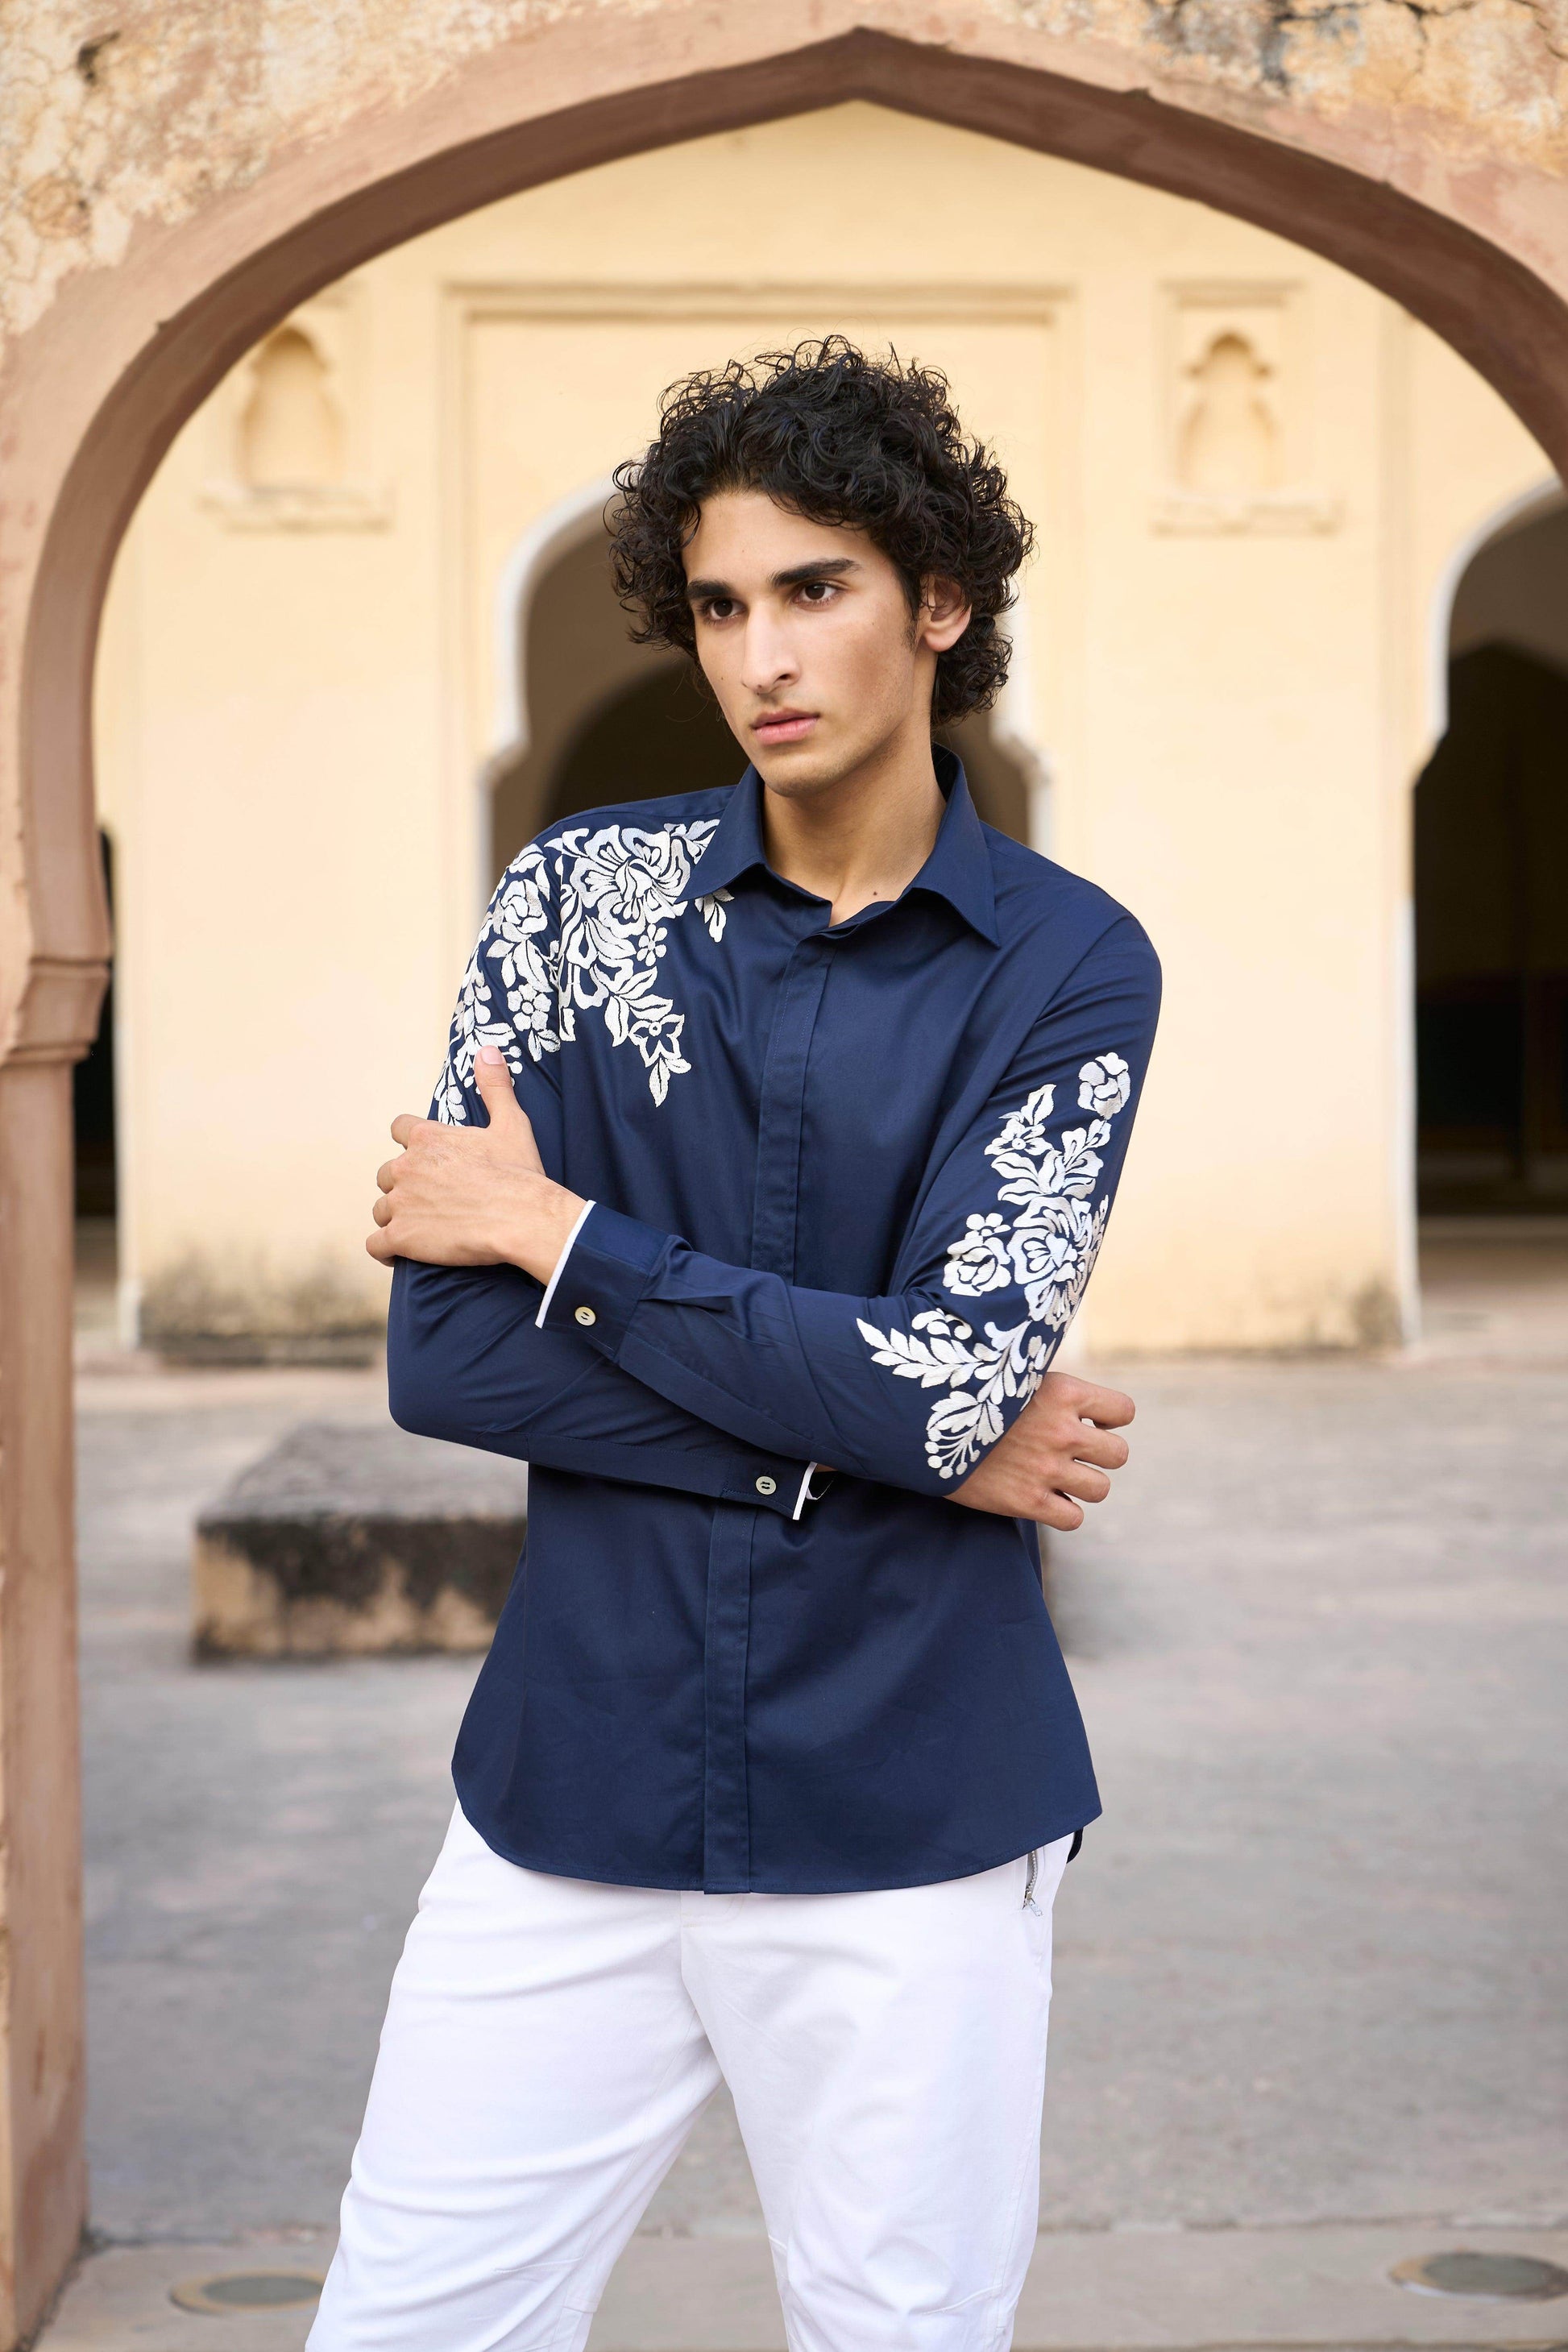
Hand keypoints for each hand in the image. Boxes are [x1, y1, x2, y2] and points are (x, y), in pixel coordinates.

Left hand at [366, 1044, 585, 1280]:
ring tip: (422, 1229)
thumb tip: (488, 1050)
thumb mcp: (512, 1123)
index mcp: (428, 1138)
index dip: (409, 1143)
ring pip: (381, 1210)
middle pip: (386, 1174)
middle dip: (403, 1186)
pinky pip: (376, 1245)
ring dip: (396, 1218)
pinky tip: (400, 1253)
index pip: (398, 1130)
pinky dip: (386, 1250)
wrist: (522, 1219)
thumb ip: (495, 1086)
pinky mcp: (401, 1237)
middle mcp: (406, 1167)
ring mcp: (400, 1203)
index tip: (424, 1158)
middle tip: (431, 1200)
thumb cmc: (519, 1173)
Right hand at [951, 1371, 1132, 1527]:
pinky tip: (1043, 1497)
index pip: (1123, 1411)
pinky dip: (1063, 1512)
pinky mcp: (1028, 1502)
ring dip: (1082, 1485)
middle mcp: (1062, 1431)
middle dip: (1099, 1456)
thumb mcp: (1015, 1375)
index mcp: (1063, 1392)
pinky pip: (1073, 1518)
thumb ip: (1053, 1390)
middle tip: (1073, 1453)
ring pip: (1099, 1489)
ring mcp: (1046, 1469)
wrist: (921, 1425)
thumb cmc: (971, 1398)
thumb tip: (1080, 1402)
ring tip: (1056, 1476)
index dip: (1109, 1419)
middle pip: (1118, 1455)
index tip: (1089, 1421)